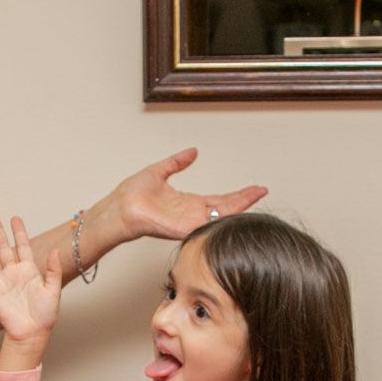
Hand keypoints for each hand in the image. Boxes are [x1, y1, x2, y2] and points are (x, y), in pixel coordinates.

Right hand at [0, 214, 61, 344]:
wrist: (32, 333)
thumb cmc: (45, 314)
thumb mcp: (53, 290)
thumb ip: (53, 270)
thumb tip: (55, 250)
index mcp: (29, 271)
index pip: (22, 246)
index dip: (18, 232)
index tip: (15, 218)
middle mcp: (13, 273)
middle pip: (3, 247)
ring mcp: (1, 282)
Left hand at [105, 148, 267, 240]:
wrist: (119, 207)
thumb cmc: (131, 195)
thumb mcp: (159, 171)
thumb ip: (176, 162)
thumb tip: (192, 152)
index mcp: (187, 204)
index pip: (219, 200)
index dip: (237, 195)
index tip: (253, 188)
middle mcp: (191, 215)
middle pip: (225, 208)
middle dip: (245, 199)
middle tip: (262, 190)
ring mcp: (189, 223)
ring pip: (221, 216)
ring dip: (239, 206)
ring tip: (256, 195)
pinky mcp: (184, 228)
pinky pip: (208, 223)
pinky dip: (223, 216)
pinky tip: (238, 209)